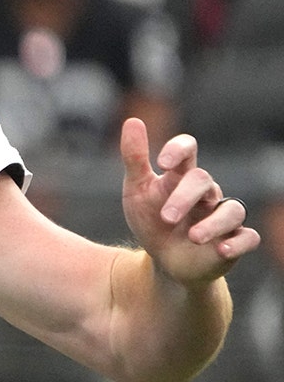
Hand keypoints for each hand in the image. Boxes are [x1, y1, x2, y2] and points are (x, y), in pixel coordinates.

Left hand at [119, 117, 258, 287]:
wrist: (164, 260)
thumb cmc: (151, 220)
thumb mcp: (137, 190)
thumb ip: (134, 158)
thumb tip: (132, 120)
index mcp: (181, 176)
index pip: (188, 149)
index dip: (178, 149)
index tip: (163, 162)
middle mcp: (206, 193)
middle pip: (203, 181)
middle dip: (184, 197)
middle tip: (165, 218)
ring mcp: (222, 217)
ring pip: (232, 210)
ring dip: (213, 224)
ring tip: (193, 238)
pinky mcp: (234, 241)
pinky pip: (248, 238)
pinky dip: (237, 243)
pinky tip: (220, 250)